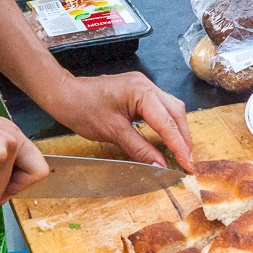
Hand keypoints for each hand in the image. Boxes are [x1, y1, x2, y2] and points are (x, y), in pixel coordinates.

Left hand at [45, 73, 193, 170]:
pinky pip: (160, 107)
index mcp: (141, 92)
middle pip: (176, 112)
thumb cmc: (82, 109)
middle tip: (186, 161)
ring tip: (179, 152)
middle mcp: (146, 85)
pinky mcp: (138, 91)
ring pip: (171, 108)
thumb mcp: (113, 133)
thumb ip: (140, 150)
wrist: (64, 94)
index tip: (187, 165)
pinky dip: (166, 124)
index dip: (180, 146)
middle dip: (183, 137)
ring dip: (176, 130)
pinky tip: (165, 138)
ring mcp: (143, 86)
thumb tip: (159, 166)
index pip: (167, 123)